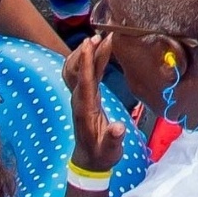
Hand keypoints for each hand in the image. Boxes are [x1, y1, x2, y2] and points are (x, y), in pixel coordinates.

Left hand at [63, 32, 127, 167]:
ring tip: (102, 38)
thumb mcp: (110, 150)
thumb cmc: (102, 154)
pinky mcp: (86, 97)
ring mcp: (81, 98)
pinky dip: (91, 60)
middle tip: (102, 35)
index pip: (84, 81)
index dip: (86, 62)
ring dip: (88, 54)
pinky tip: (101, 52)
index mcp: (86, 109)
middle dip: (89, 52)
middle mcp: (80, 100)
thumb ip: (114, 139)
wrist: (90, 161)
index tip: (89, 44)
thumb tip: (118, 128)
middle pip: (80, 71)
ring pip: (79, 70)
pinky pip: (85, 74)